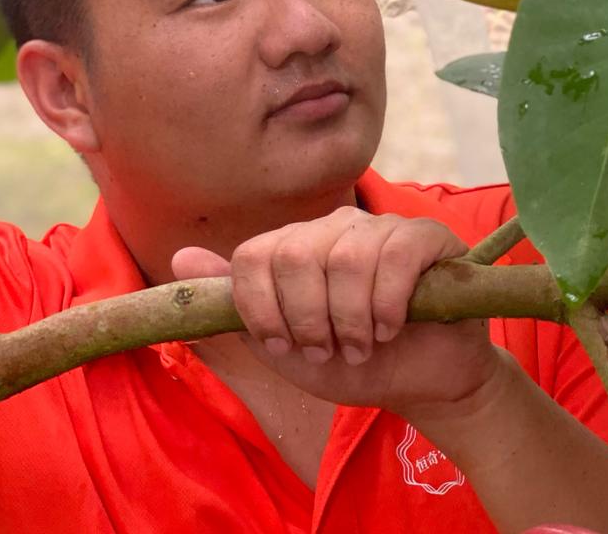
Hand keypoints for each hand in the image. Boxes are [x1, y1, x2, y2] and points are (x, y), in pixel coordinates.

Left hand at [171, 208, 503, 417]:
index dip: (262, 309)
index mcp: (298, 246)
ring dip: (352, 320)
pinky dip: (388, 304)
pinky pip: (395, 255)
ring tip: (363, 345)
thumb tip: (180, 258)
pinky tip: (392, 328)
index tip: (284, 346)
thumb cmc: (352, 362)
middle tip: (329, 350)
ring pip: (347, 258)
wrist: (421, 381)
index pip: (255, 254)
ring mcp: (383, 227)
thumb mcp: (285, 346)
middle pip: (296, 255)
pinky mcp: (427, 236)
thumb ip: (236, 307)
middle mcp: (337, 227)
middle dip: (309, 319)